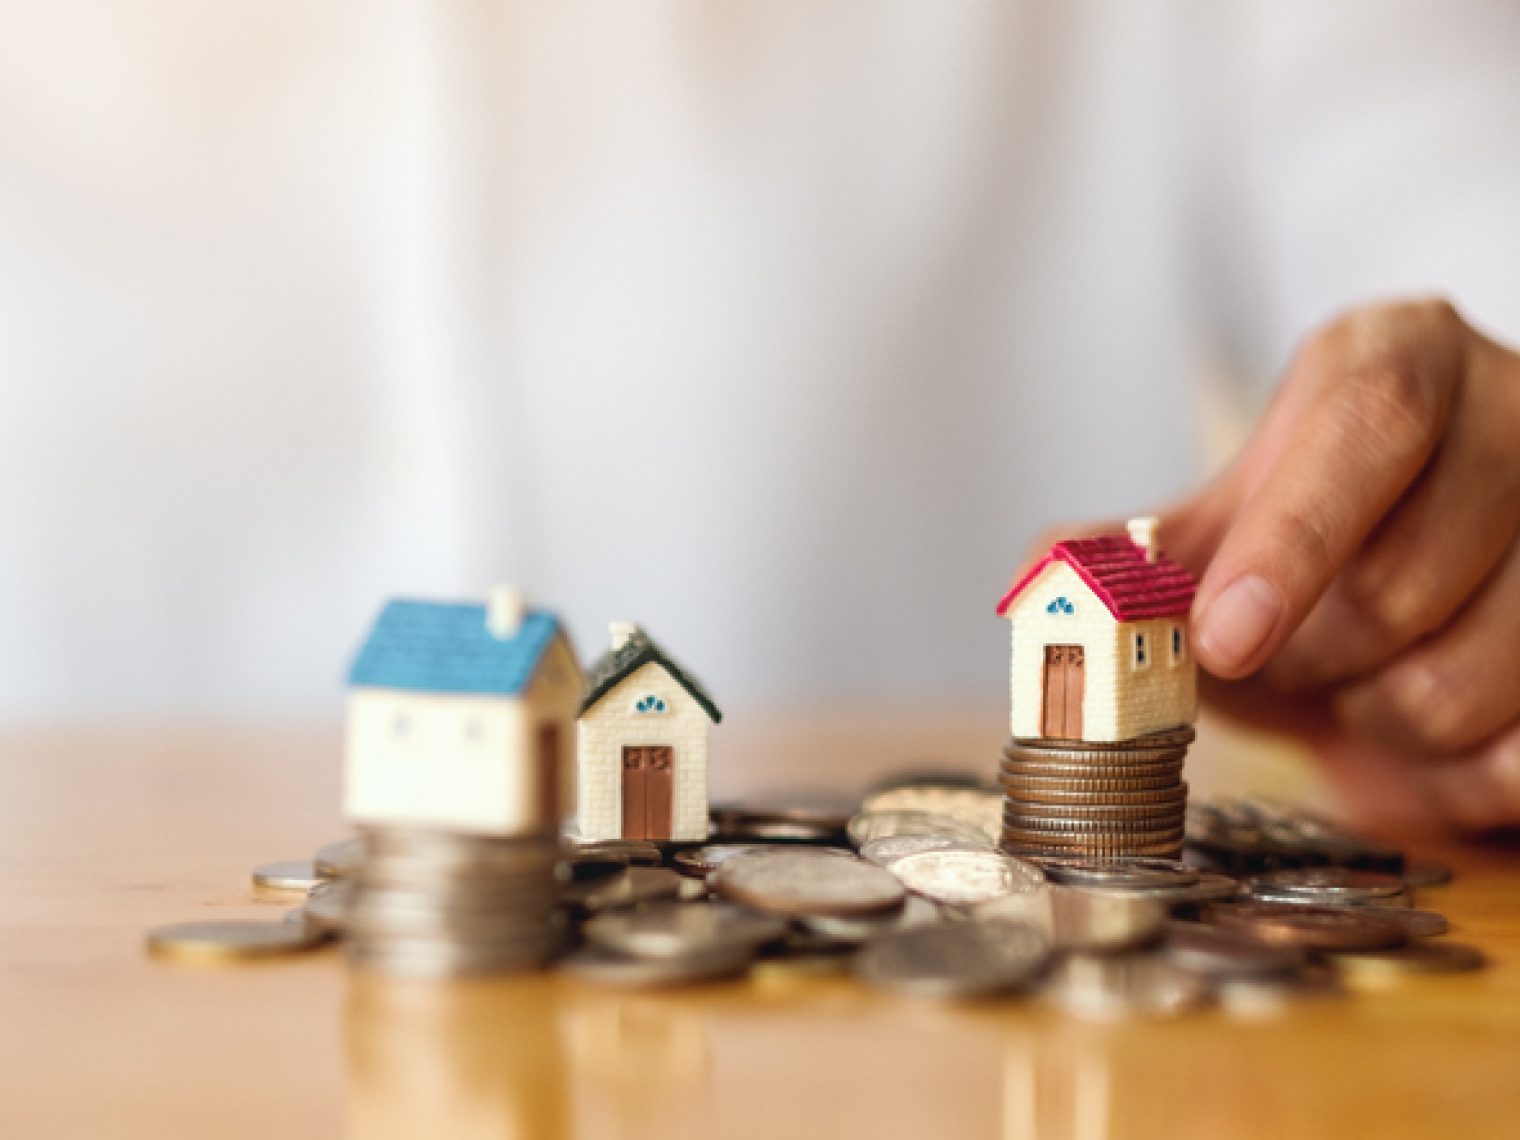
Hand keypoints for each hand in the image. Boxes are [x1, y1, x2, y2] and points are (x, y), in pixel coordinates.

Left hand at [1164, 298, 1519, 833]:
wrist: (1428, 569)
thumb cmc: (1312, 540)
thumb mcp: (1219, 522)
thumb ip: (1131, 550)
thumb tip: (1045, 576)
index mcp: (1404, 359)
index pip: (1369, 425)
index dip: (1291, 540)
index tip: (1221, 639)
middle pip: (1410, 578)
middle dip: (1310, 662)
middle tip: (1278, 660)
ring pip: (1474, 679)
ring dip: (1378, 724)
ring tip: (1358, 686)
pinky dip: (1453, 777)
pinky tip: (1426, 739)